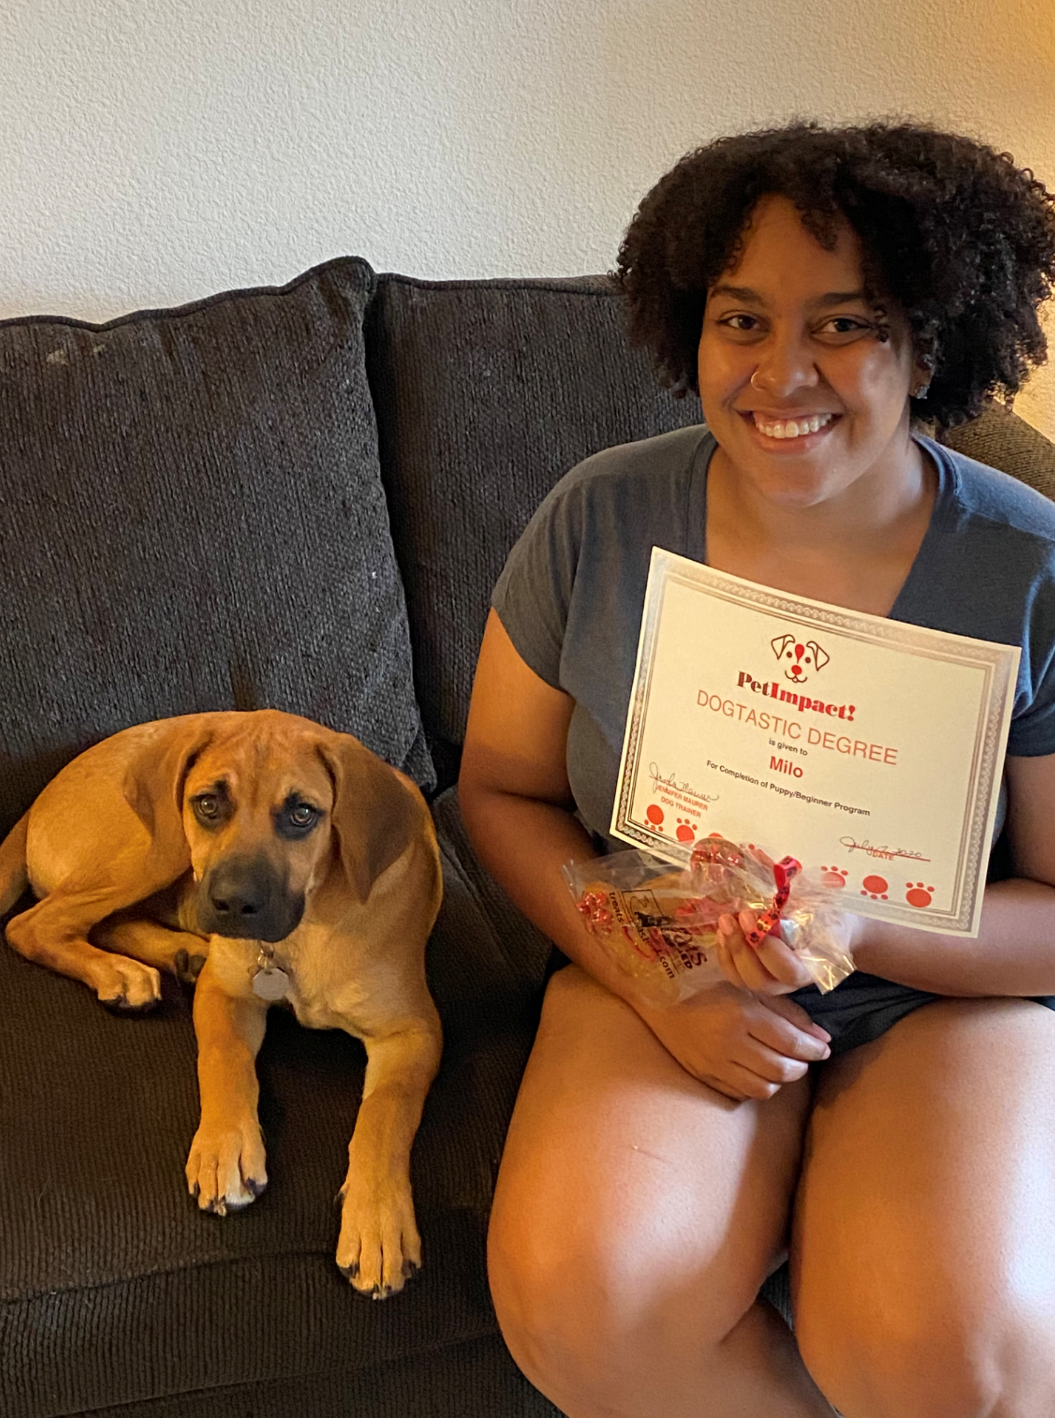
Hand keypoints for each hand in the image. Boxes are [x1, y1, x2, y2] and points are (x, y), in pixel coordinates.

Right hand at [637, 981, 830, 1101]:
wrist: (662, 1001)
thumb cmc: (709, 989)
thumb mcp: (749, 991)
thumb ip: (787, 1011)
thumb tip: (821, 1036)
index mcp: (741, 1014)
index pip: (791, 1042)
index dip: (814, 1048)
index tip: (823, 1047)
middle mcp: (728, 1042)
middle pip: (781, 1069)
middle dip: (801, 1066)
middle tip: (804, 1057)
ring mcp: (715, 1064)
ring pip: (765, 1087)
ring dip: (781, 1079)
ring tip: (782, 1064)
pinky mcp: (705, 1077)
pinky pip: (743, 1093)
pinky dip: (758, 1086)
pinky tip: (758, 1071)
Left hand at [714, 909, 816, 994]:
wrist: (820, 925)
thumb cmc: (822, 918)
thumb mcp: (817, 913)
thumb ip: (798, 913)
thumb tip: (771, 909)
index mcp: (811, 969)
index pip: (788, 970)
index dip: (766, 948)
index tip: (750, 916)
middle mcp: (788, 983)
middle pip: (760, 980)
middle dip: (741, 948)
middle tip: (730, 917)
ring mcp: (768, 982)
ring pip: (742, 979)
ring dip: (729, 949)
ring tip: (724, 921)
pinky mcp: (752, 976)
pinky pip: (733, 974)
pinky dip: (724, 953)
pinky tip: (721, 931)